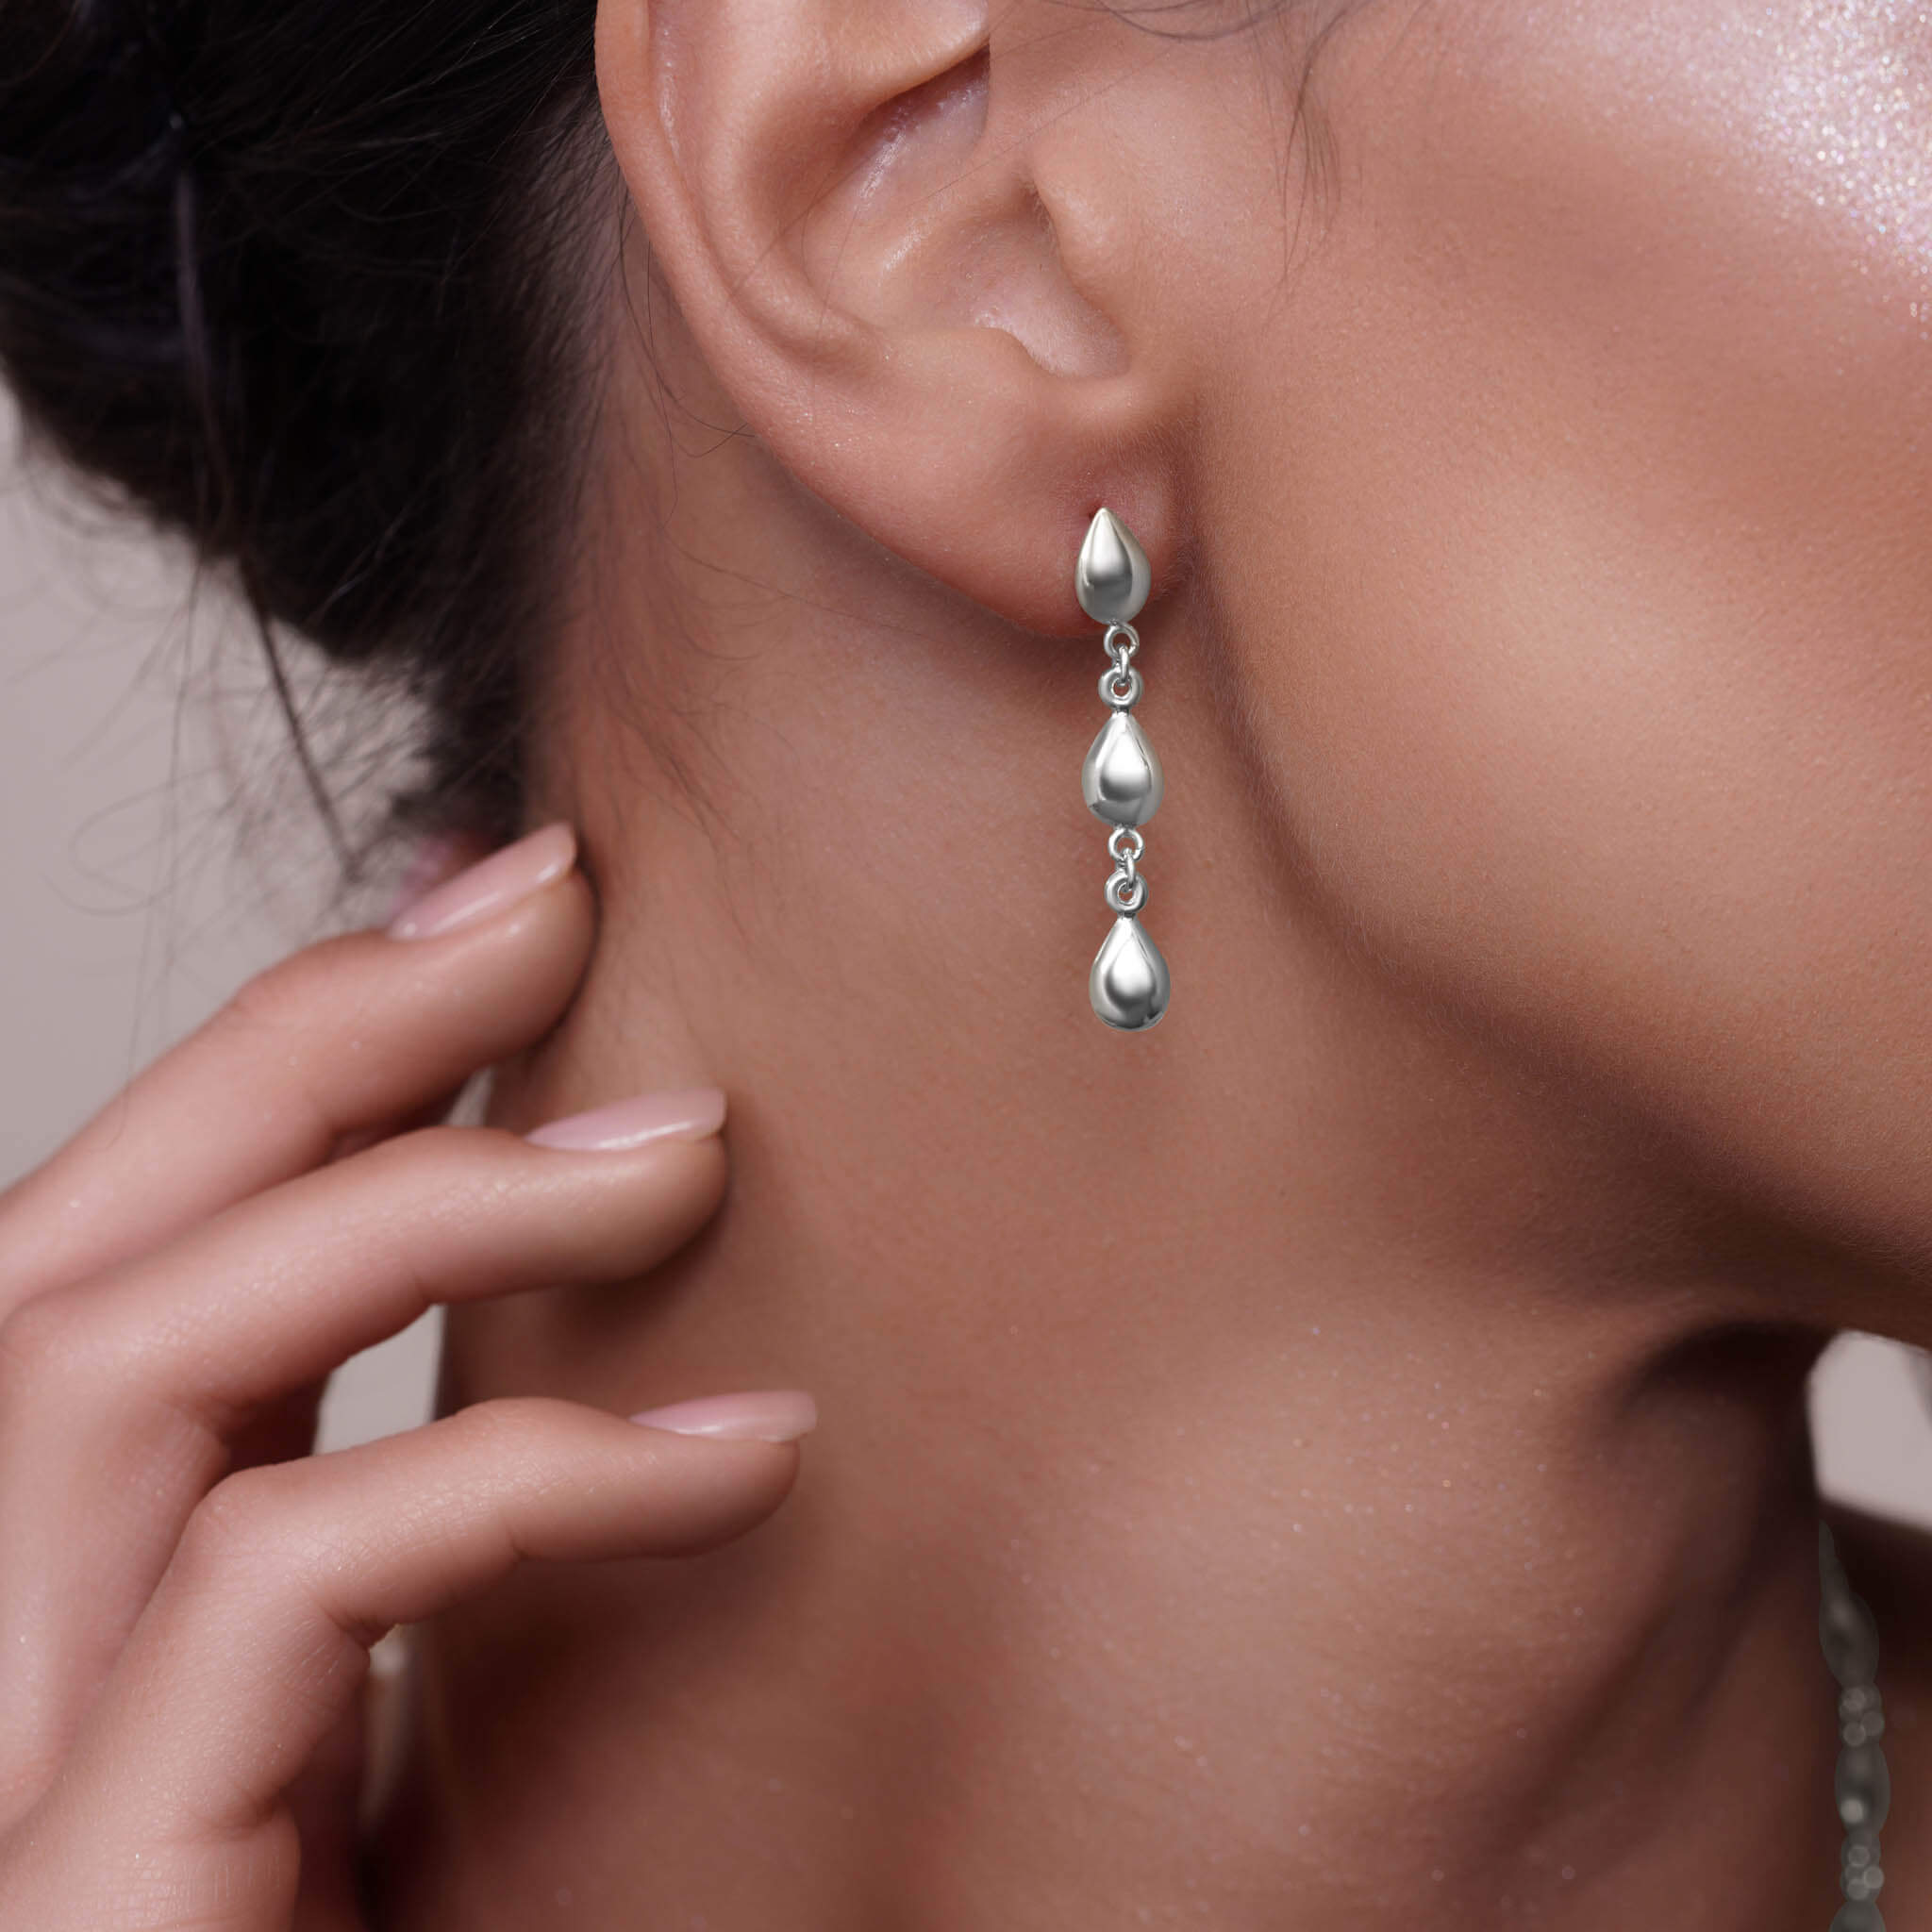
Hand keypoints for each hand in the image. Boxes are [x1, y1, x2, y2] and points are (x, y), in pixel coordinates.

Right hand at [0, 824, 809, 1930]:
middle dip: (312, 1038)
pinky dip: (521, 1475)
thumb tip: (596, 1338)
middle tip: (551, 900)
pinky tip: (746, 1445)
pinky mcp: (77, 1906)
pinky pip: (276, 1582)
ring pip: (119, 1357)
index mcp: (46, 1614)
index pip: (117, 1264)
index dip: (285, 1058)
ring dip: (414, 1203)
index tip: (492, 920)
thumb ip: (421, 1563)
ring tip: (684, 1147)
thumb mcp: (381, 1757)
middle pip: (79, 1251)